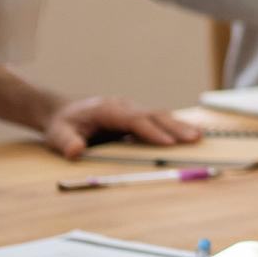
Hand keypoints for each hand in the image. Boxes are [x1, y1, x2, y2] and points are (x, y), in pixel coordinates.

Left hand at [41, 97, 201, 158]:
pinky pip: (156, 119)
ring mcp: (130, 109)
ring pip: (158, 115)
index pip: (134, 119)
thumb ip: (66, 142)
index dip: (152, 131)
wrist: (61, 111)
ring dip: (179, 126)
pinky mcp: (134, 116)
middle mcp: (123, 105)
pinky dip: (174, 126)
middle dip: (175, 127)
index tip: (168, 143)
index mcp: (107, 109)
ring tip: (199, 137)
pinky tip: (189, 133)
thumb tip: (75, 150)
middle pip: (153, 115)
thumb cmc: (62, 124)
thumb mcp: (57, 134)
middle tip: (195, 138)